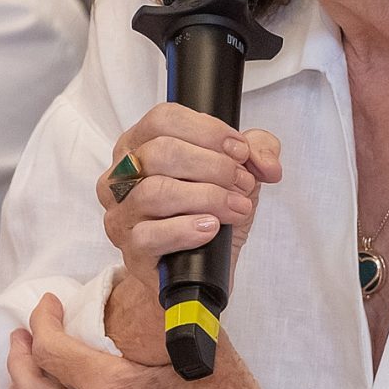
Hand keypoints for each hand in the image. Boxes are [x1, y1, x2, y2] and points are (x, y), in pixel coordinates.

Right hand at [97, 105, 281, 361]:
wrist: (201, 269)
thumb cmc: (208, 211)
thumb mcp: (237, 172)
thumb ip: (258, 151)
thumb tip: (267, 163)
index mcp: (139, 144)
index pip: (163, 119)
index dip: (207, 131)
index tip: (239, 150)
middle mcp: (121, 176)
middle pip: (161, 152)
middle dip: (213, 166)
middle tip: (242, 182)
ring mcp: (121, 214)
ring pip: (156, 192)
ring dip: (207, 197)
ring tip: (235, 207)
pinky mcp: (130, 250)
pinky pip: (151, 236)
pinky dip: (186, 229)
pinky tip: (211, 228)